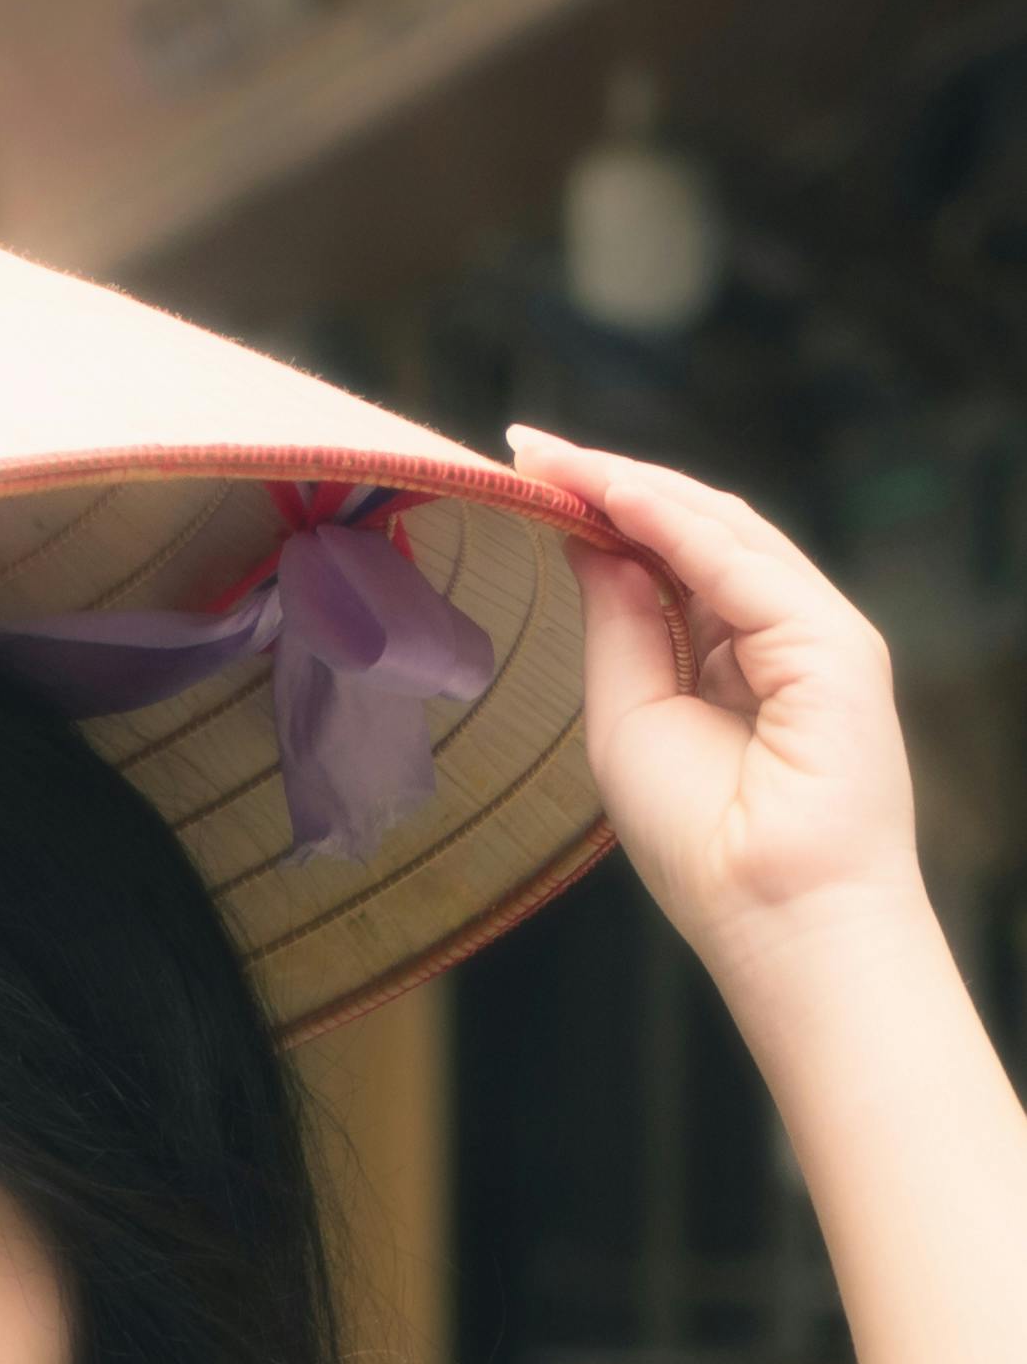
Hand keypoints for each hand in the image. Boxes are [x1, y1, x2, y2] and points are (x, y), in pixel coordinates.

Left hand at [504, 425, 922, 972]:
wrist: (774, 916)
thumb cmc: (702, 845)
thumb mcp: (629, 718)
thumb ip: (618, 624)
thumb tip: (590, 537)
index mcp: (732, 658)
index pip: (667, 561)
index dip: (601, 513)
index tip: (531, 474)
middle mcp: (776, 634)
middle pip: (694, 531)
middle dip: (610, 484)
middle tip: (532, 446)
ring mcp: (811, 632)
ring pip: (722, 531)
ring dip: (634, 488)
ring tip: (559, 460)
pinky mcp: (831, 642)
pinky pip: (742, 565)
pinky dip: (675, 524)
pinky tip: (613, 498)